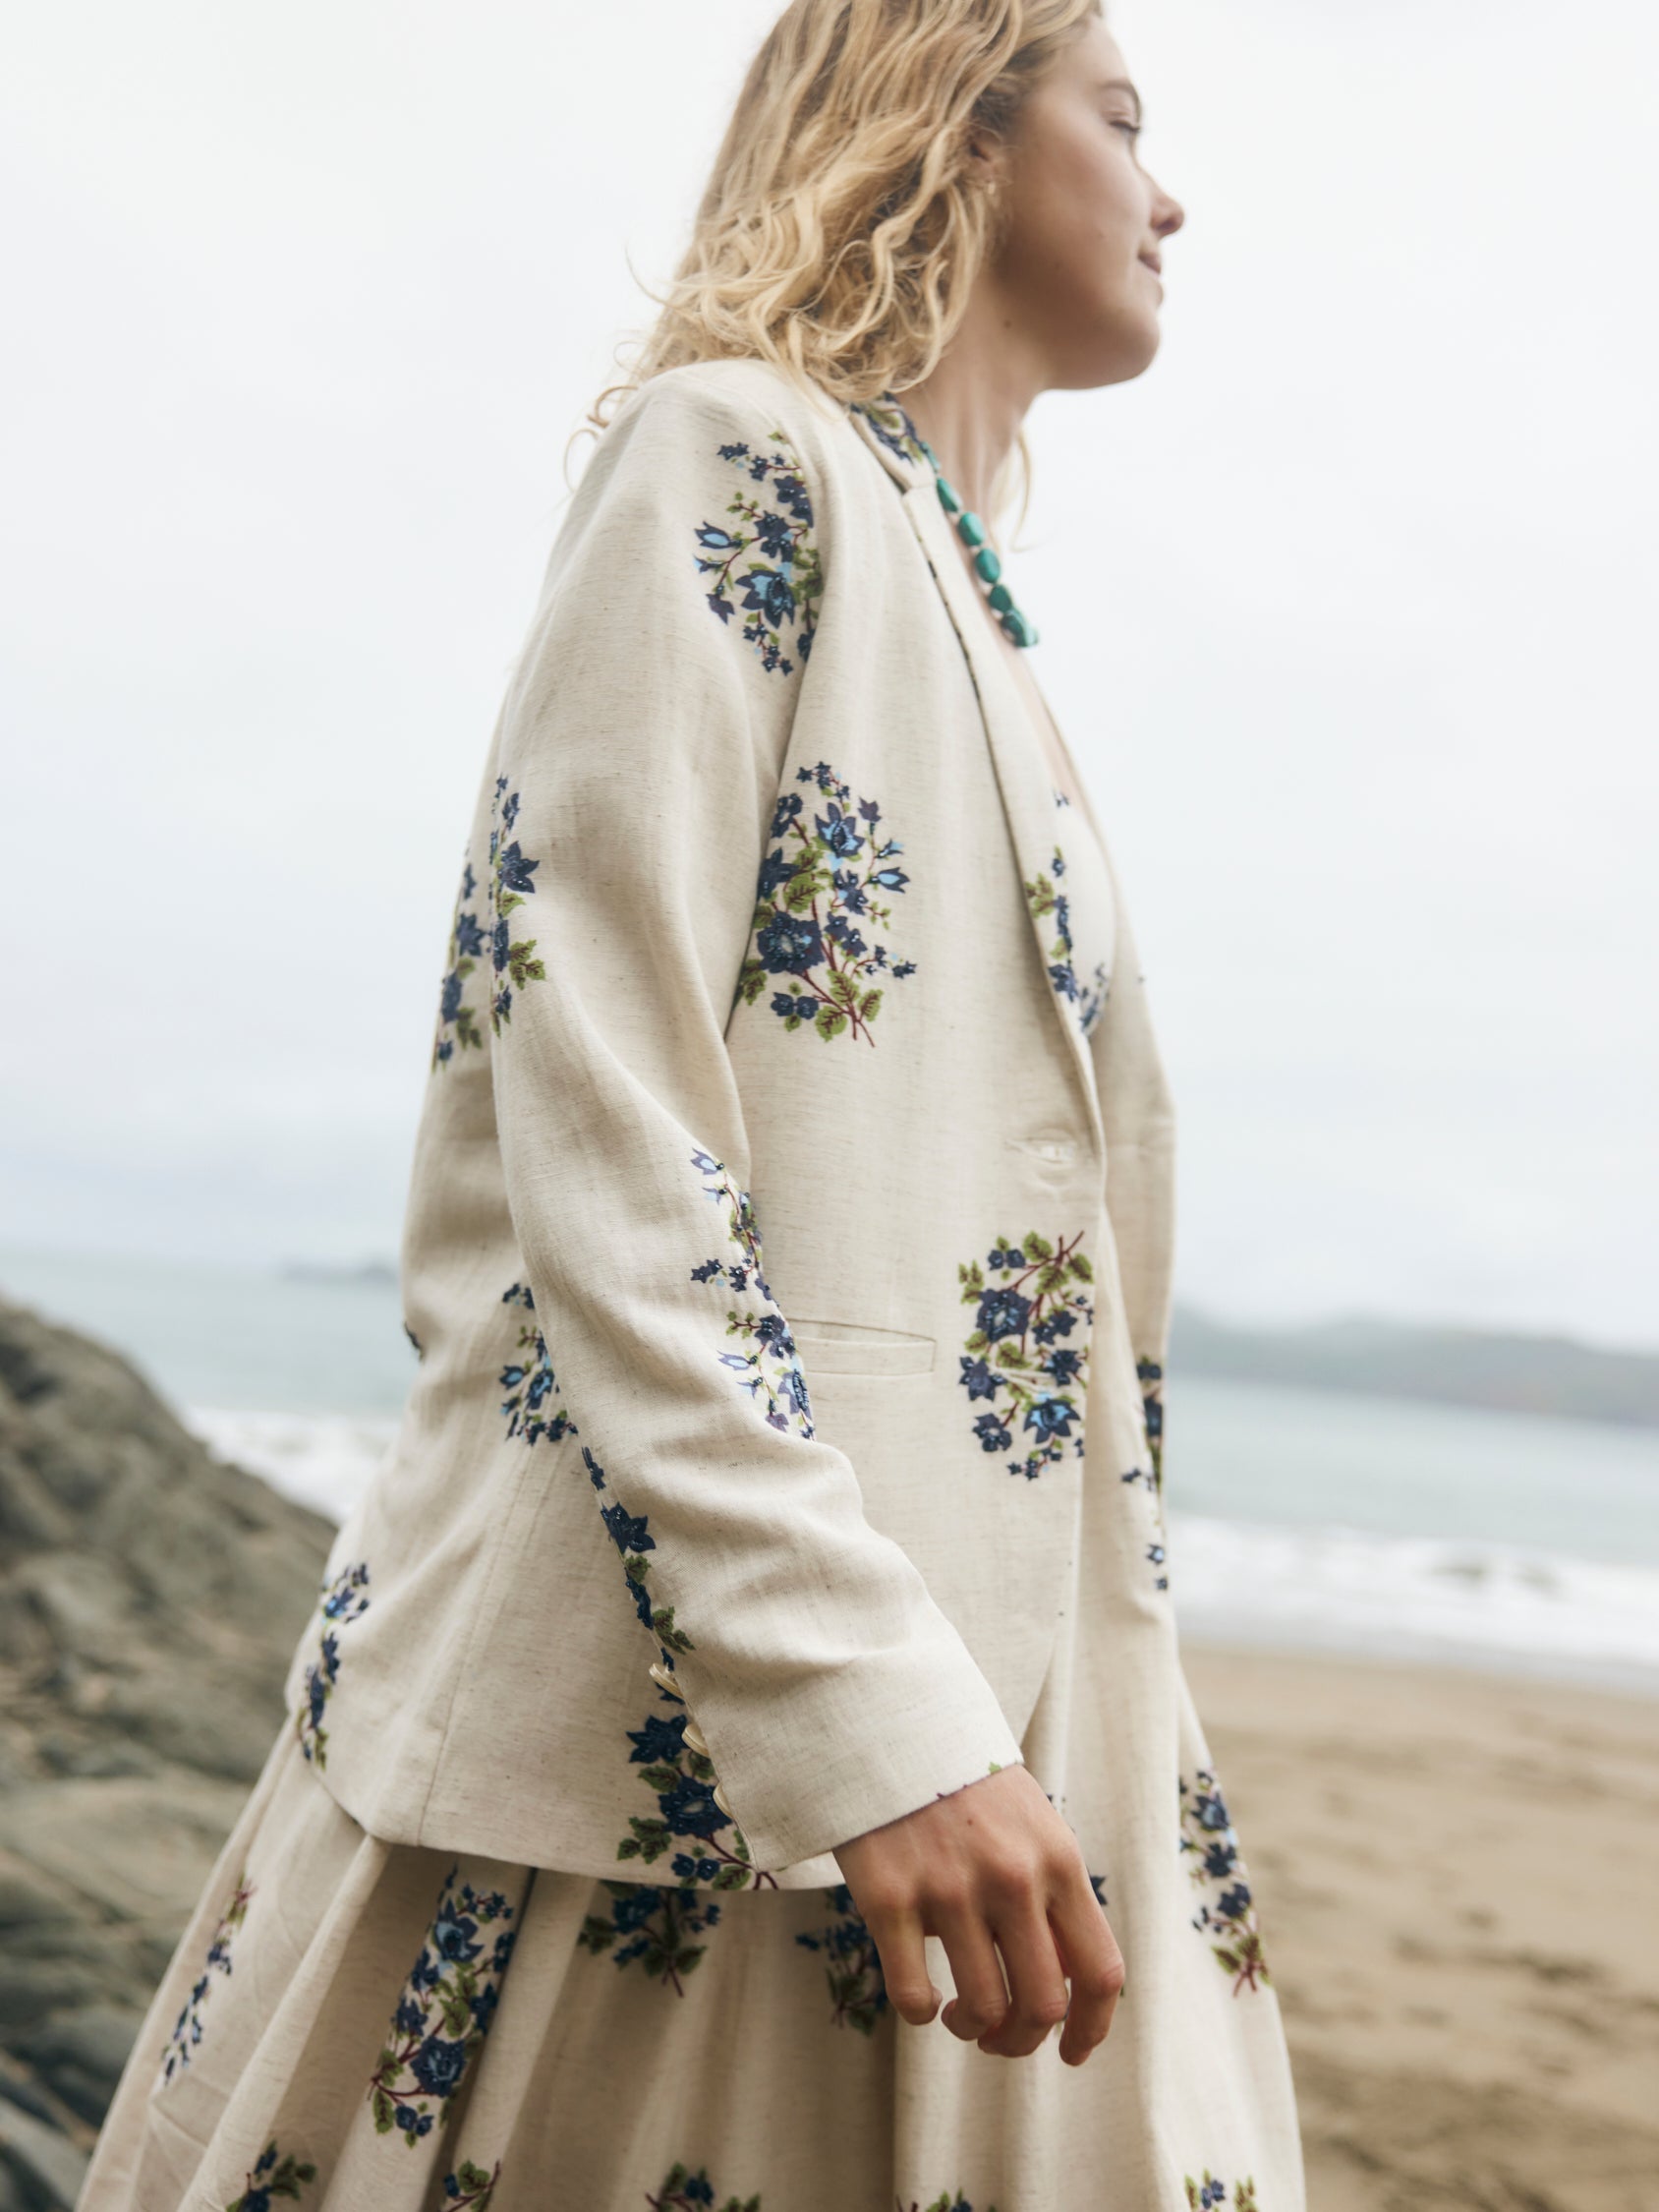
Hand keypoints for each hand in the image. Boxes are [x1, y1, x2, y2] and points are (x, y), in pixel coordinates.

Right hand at [832, 1764, 1124, 2064]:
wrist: (895, 1724)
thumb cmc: (969, 1786)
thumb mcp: (1034, 1827)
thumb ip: (1053, 1898)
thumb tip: (1063, 1988)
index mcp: (1058, 1861)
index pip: (1101, 1971)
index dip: (1092, 2029)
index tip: (1070, 2052)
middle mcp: (1012, 1878)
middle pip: (1041, 2004)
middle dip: (1023, 2040)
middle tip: (1000, 2039)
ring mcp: (950, 1888)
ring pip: (982, 2008)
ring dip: (973, 2030)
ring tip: (959, 2016)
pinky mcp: (890, 1897)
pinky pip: (912, 1994)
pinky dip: (921, 2014)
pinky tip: (922, 1999)